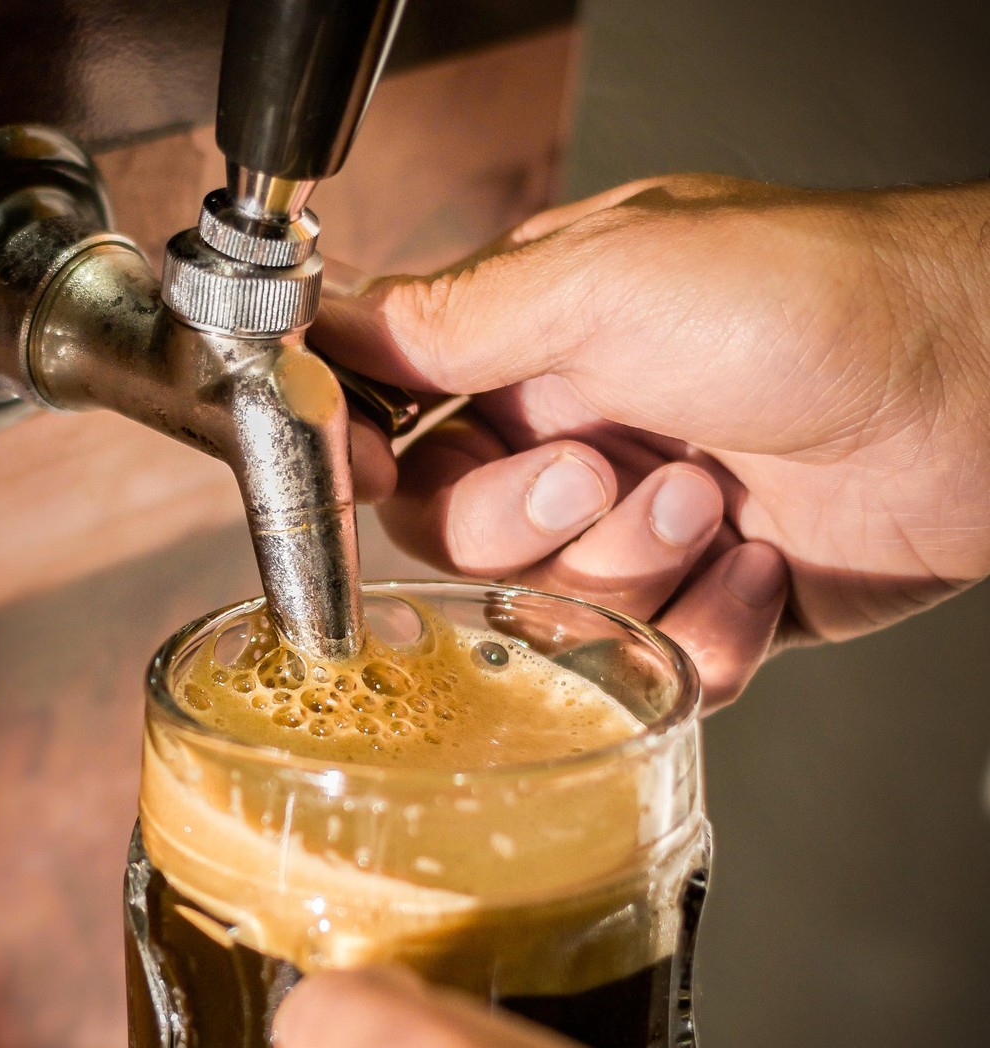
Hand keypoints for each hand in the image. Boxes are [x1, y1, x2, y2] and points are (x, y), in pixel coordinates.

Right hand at [319, 174, 989, 707]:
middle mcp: (577, 438)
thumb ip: (449, 317)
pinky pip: (653, 668)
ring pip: (553, 612)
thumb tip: (329, 321)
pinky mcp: (712, 606)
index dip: (370, 464)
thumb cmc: (815, 299)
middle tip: (603, 470)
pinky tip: (763, 559)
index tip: (372, 480)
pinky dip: (707, 631)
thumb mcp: (605, 281)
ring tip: (715, 497)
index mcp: (534, 347)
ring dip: (631, 566)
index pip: (396, 424)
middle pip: (456, 538)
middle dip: (523, 521)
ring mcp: (644, 529)